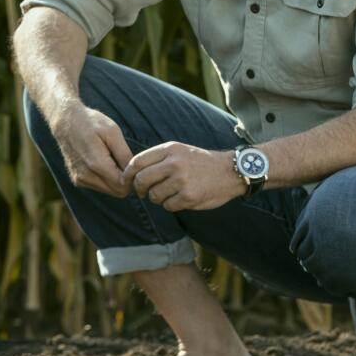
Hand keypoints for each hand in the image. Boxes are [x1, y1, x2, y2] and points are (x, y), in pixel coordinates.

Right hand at [51, 104, 133, 197]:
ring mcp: (80, 180)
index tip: (134, 164)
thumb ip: (124, 155)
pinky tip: (102, 161)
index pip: (123, 186)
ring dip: (115, 179)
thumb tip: (135, 173)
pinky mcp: (78, 180)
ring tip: (112, 157)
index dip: (132, 177)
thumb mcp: (113, 132)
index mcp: (96, 164)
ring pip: (110, 190)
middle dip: (125, 180)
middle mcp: (86, 176)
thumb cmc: (91, 123)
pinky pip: (100, 186)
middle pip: (118, 192)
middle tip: (124, 159)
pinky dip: (106, 178)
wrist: (65, 121)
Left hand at [120, 142, 244, 211]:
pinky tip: (181, 199)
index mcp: (170, 149)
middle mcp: (174, 163)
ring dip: (158, 198)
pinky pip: (168, 206)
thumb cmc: (201, 162)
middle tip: (143, 192)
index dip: (128, 174)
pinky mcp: (189, 196)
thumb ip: (158, 158)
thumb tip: (132, 174)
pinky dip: (171, 205)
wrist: (230, 171)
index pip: (137, 161)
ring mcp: (181, 180)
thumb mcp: (180, 151)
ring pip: (154, 196)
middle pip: (141, 180)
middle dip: (139, 189)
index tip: (126, 182)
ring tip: (169, 194)